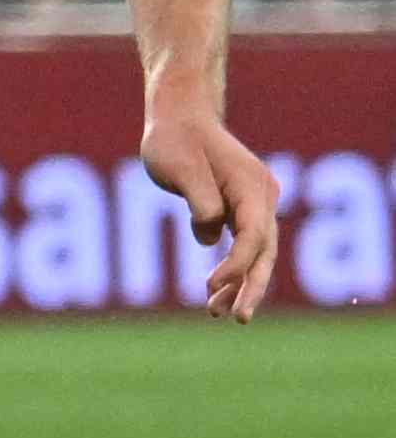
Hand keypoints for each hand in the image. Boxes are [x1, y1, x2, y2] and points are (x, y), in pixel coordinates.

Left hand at [142, 106, 281, 319]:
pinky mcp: (241, 210)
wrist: (179, 118)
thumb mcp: (180, 168)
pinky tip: (216, 293)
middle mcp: (262, 196)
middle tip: (238, 319)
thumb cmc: (174, 140)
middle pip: (263, 250)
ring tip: (219, 314)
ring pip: (255, 252)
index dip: (235, 264)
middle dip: (251, 286)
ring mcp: (255, 203)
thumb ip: (200, 202)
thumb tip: (210, 237)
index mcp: (253, 185)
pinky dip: (232, 268)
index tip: (210, 285)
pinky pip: (243, 245)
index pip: (252, 235)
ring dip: (240, 283)